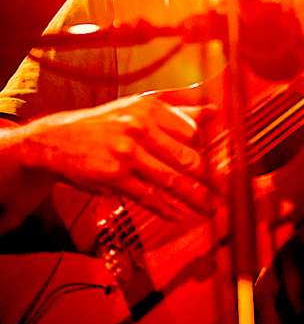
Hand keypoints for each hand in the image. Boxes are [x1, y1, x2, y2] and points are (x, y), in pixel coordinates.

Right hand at [19, 92, 220, 220]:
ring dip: (195, 199)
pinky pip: (148, 197)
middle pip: (187, 158)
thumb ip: (179, 108)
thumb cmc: (107, 123)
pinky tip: (179, 215)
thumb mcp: (140, 107)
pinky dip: (166, 209)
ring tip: (209, 210)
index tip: (215, 164)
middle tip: (225, 193)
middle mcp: (139, 129)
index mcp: (150, 109)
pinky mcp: (114, 179)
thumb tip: (214, 111)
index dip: (205, 150)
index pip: (191, 132)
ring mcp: (126, 155)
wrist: (59, 140)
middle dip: (210, 180)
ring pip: (172, 181)